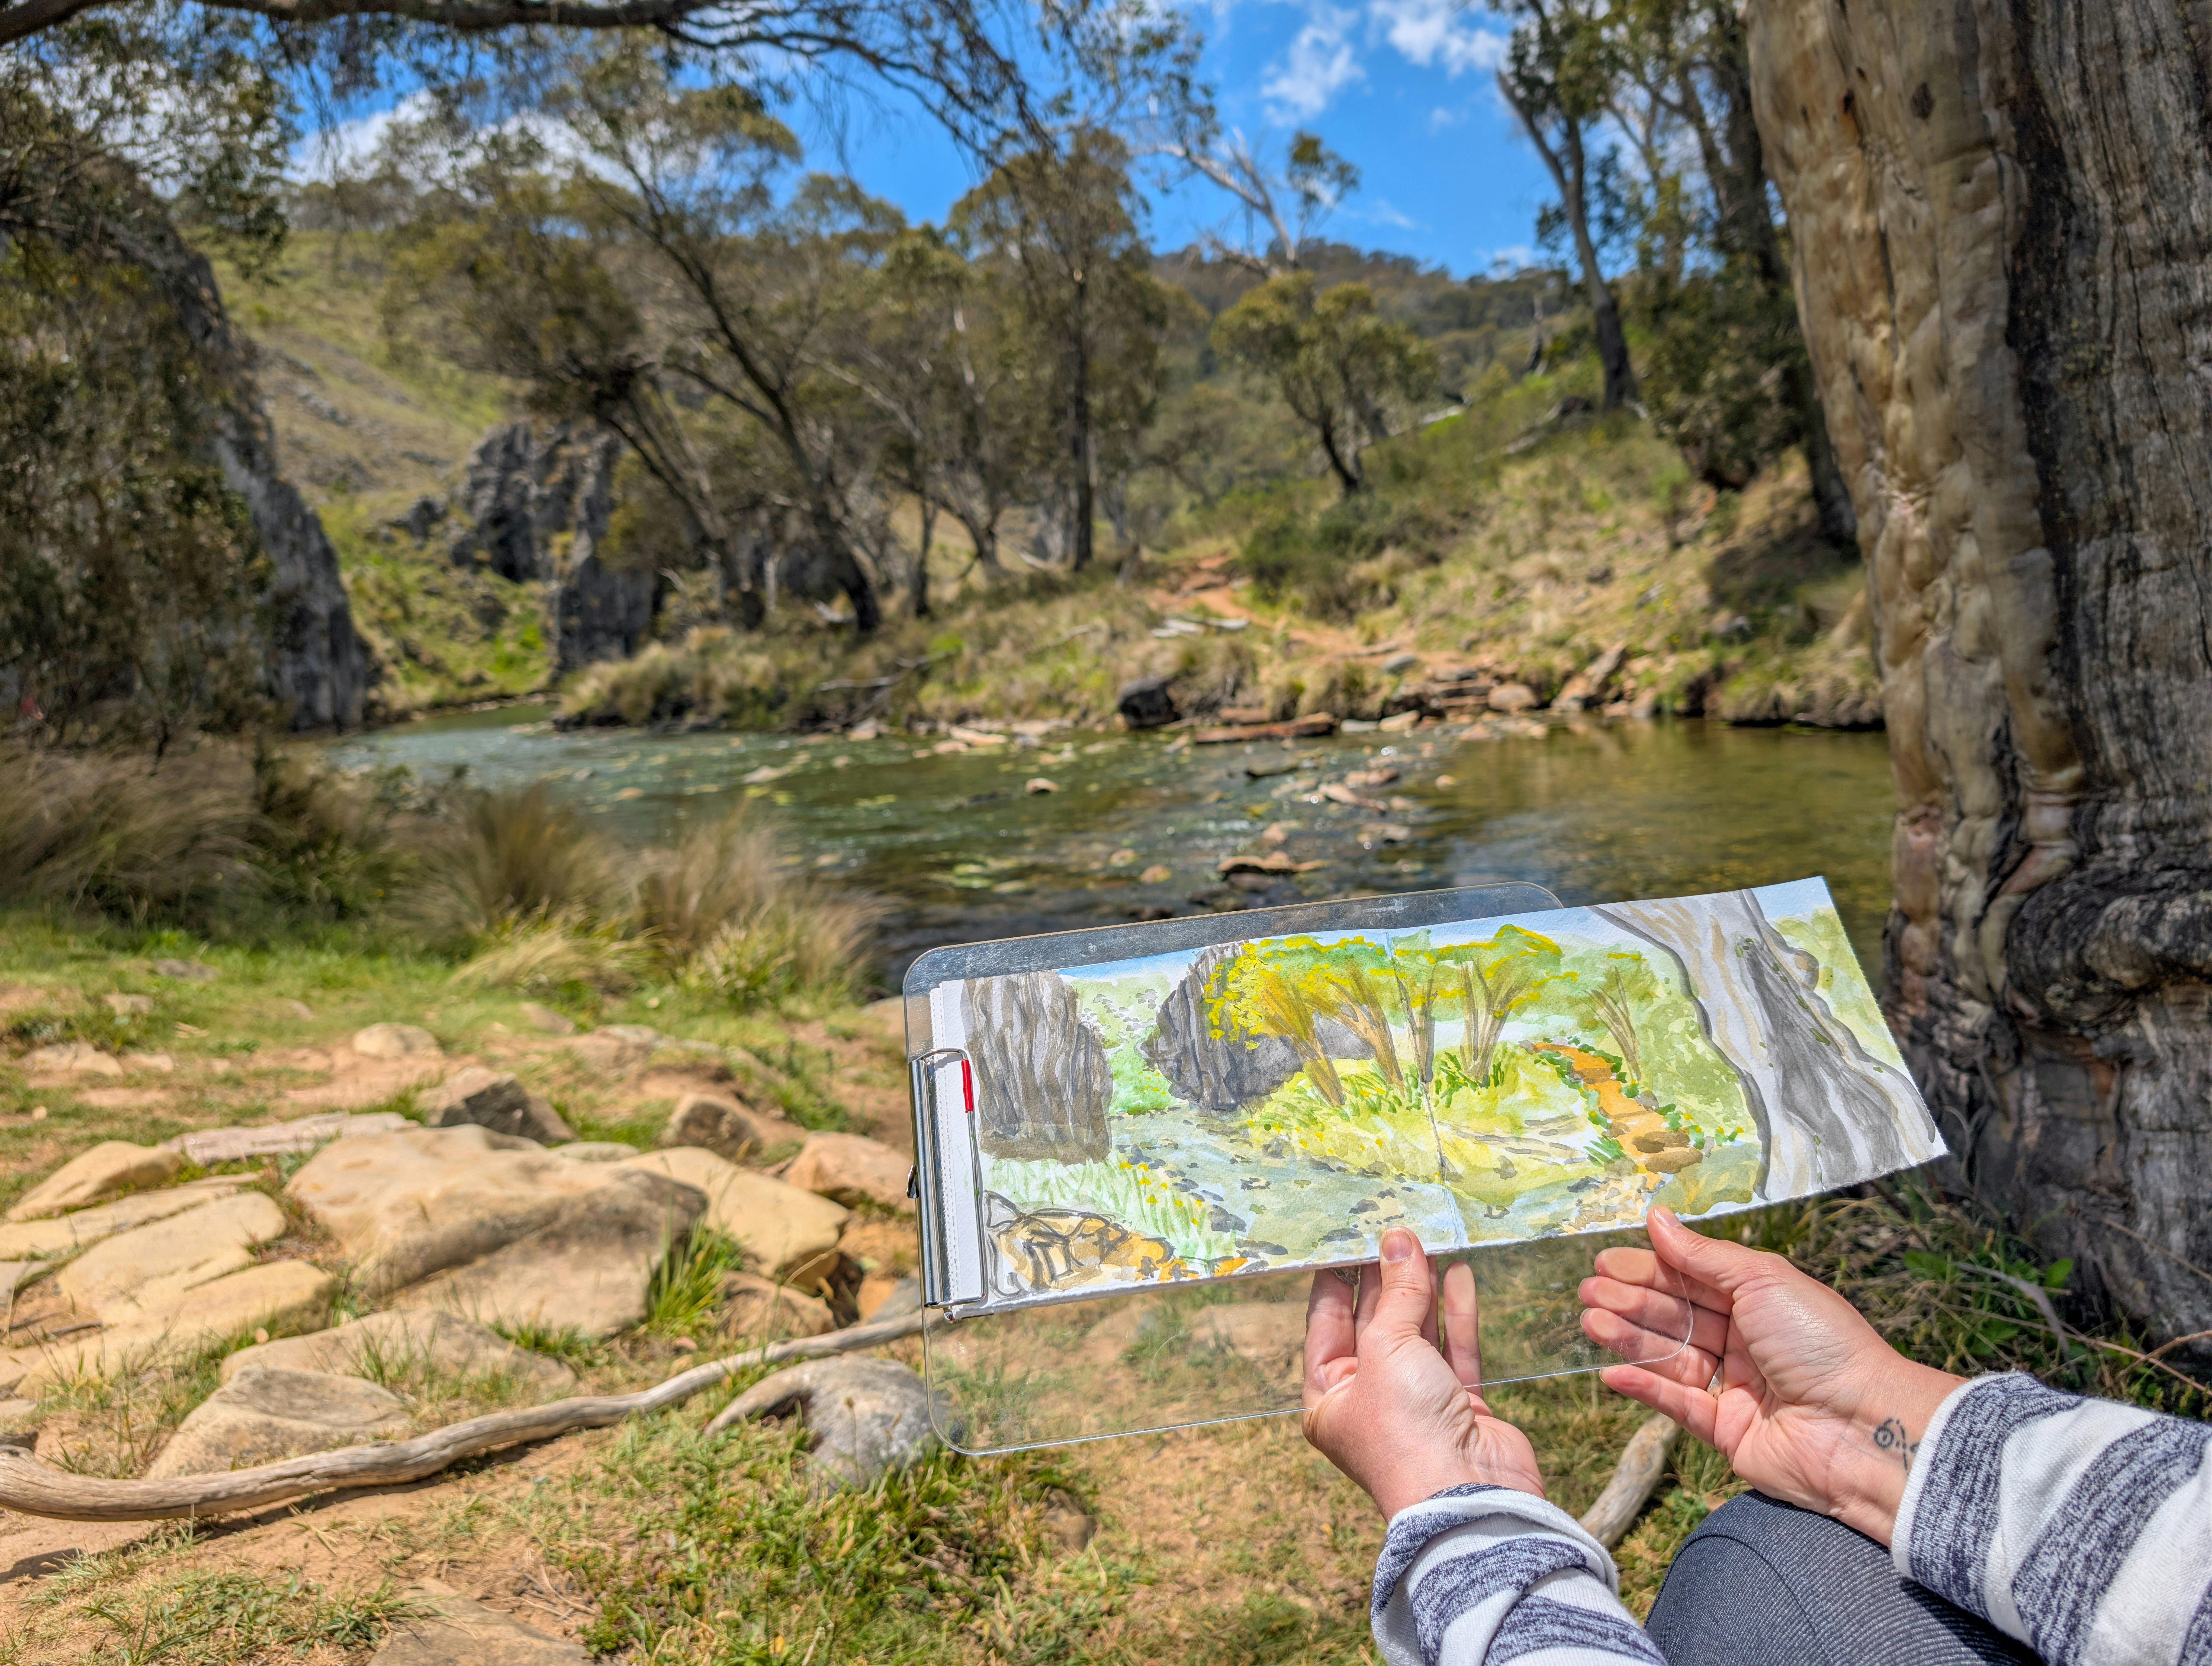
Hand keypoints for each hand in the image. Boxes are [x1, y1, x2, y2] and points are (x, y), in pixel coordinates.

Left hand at [1304, 1226, 1544, 1519]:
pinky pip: (1454, 1349)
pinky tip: (1458, 1273)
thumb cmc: (1406, 1431)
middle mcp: (1370, 1398)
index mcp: (1330, 1395)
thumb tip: (1398, 1241)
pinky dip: (1456, 1312)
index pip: (1327, 1322)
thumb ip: (1397, 1293)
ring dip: (1424, 1288)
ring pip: (1418, 1332)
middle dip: (1387, 1277)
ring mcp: (1416, 1402)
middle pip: (1374, 1323)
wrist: (1469, 1497)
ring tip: (1429, 1239)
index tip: (1347, 1234)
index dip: (1338, 1277)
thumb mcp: (1389, 1348)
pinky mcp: (1460, 1404)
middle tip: (1396, 1227)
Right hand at [1580, 1206, 1962, 1545]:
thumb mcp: (1762, 1280)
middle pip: (1675, 1317)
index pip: (1691, 1280)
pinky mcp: (1727, 1431)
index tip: (1605, 1261)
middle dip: (1630, 1302)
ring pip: (1670, 1358)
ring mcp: (1735, 1388)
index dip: (1649, 1270)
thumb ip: (1703, 1255)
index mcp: (1759, 1303)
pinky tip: (1613, 1372)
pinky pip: (1677, 1406)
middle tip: (1589, 1291)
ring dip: (1629, 1339)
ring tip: (1591, 1322)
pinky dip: (1644, 1388)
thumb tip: (1656, 1218)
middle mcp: (1745, 1342)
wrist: (1863, 1426)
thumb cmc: (1822, 1342)